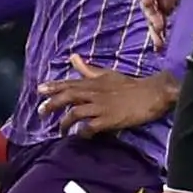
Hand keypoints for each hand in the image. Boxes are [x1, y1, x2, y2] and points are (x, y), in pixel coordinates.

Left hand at [36, 54, 179, 133]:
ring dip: (65, 123)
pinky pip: (90, 127)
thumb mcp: (107, 74)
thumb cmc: (129, 85)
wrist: (152, 94)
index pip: (69, 83)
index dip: (53, 87)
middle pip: (68, 96)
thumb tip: (72, 57)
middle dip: (52, 104)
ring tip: (60, 130)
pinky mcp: (110, 119)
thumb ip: (88, 69)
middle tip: (41, 112)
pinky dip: (83, 132)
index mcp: (94, 82)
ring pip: (76, 113)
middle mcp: (95, 92)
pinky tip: (80, 136)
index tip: (40, 91)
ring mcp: (102, 106)